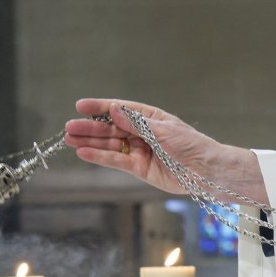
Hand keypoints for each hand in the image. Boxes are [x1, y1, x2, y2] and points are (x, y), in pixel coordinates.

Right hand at [64, 98, 266, 203]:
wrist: (206, 171)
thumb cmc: (191, 145)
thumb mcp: (163, 130)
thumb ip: (137, 123)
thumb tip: (114, 111)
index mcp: (151, 118)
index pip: (121, 110)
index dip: (100, 107)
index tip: (80, 105)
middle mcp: (142, 133)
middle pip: (111, 128)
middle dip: (90, 127)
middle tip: (68, 127)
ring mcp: (140, 150)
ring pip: (110, 145)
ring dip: (90, 142)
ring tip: (68, 139)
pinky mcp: (139, 168)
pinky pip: (116, 161)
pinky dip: (100, 157)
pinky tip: (83, 153)